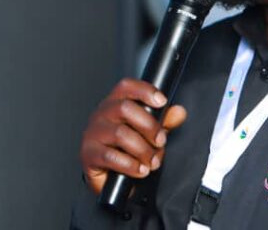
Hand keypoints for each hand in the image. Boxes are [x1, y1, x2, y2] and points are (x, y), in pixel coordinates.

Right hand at [80, 78, 188, 193]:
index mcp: (115, 103)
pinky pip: (111, 157)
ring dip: (143, 150)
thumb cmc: (128, 150)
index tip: (162, 102)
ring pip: (120, 134)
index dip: (145, 91)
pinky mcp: (88, 154)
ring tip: (152, 161)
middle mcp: (100, 114)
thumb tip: (179, 112)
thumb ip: (164, 121)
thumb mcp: (150, 133)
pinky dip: (131, 165)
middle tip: (161, 141)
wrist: (111, 179)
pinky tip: (140, 170)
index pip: (126, 87)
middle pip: (125, 109)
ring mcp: (92, 134)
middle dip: (149, 126)